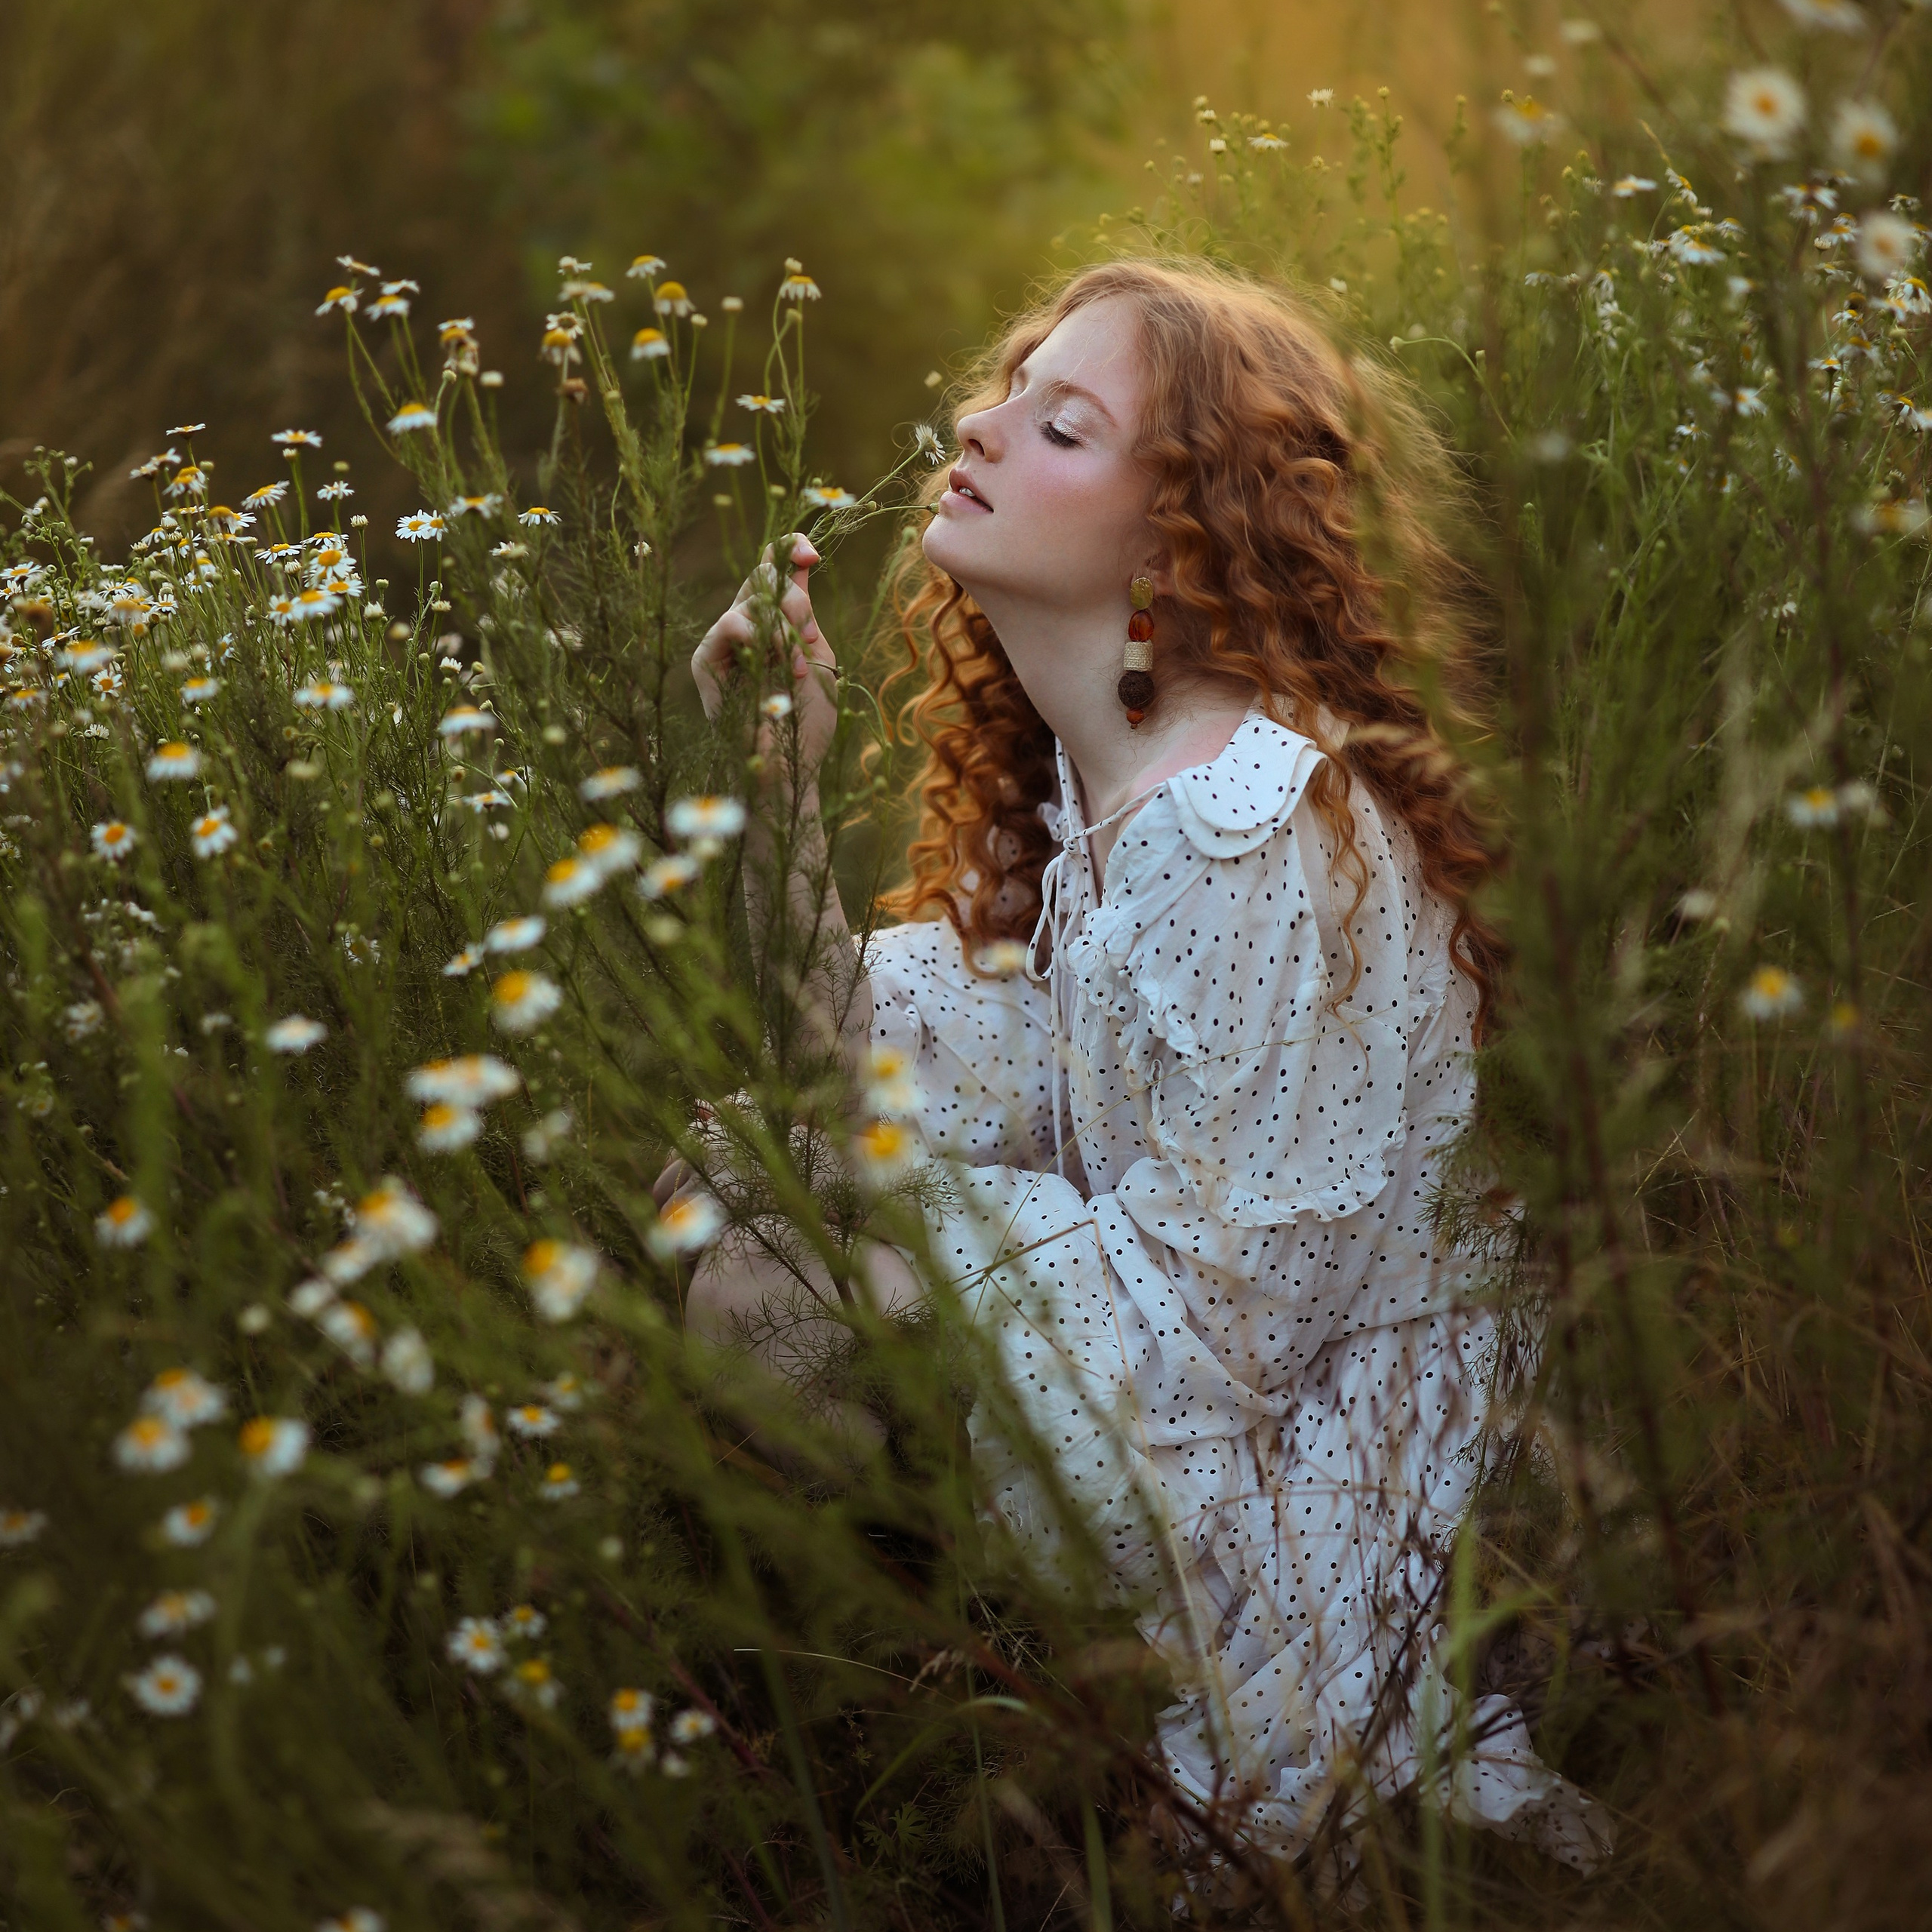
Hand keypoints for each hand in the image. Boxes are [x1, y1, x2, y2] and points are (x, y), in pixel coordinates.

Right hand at [691, 535, 838, 777]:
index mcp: (775, 622)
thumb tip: (803, 560)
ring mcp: (724, 642)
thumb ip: (806, 613)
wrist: (790, 767)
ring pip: (749, 598)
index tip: (813, 558)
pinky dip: (757, 636)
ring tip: (797, 665)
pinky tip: (774, 661)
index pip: (774, 569)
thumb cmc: (809, 722)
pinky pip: (728, 623)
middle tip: (811, 634)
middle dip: (794, 596)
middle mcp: (747, 626)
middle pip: (762, 574)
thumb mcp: (819, 657)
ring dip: (782, 626)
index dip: (790, 551)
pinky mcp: (707, 660)